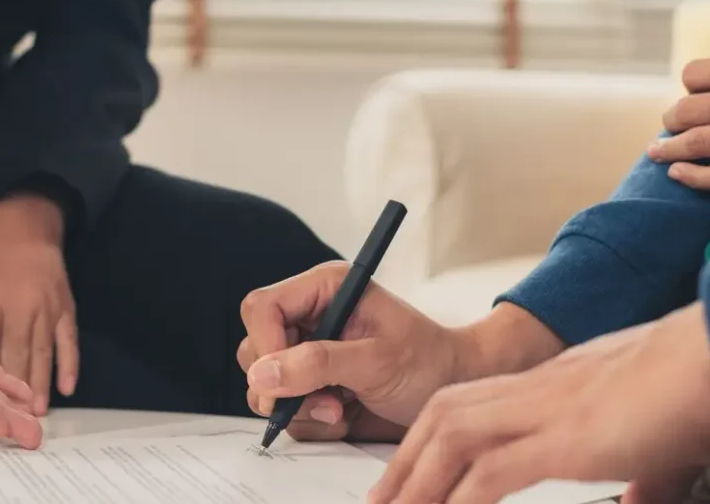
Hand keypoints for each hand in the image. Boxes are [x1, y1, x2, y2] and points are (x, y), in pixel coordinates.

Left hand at [0, 194, 77, 415]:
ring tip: (37, 412)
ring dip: (40, 384)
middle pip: (16, 355)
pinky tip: (67, 386)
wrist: (27, 220)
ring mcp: (47, 306)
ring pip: (43, 351)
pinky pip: (69, 338)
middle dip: (15, 390)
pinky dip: (70, 363)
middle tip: (15, 419)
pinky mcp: (66, 305)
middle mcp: (21, 305)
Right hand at [238, 261, 560, 441]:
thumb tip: (262, 374)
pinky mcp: (312, 383)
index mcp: (325, 290)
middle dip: (284, 384)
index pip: (263, 307)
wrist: (454, 388)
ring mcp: (308, 352)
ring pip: (265, 384)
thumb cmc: (428, 362)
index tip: (281, 378)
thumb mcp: (377, 360)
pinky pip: (286, 408)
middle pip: (255, 348)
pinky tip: (344, 413)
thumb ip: (319, 364)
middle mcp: (311, 318)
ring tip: (341, 409)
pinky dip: (311, 420)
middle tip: (326, 401)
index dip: (265, 343)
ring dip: (299, 406)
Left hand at [370, 303, 709, 503]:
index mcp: (559, 385)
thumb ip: (644, 471)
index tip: (412, 477)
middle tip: (380, 503)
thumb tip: (639, 500)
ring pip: (457, 438)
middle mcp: (544, 389)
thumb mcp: (667, 440)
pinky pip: (497, 471)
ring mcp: (554, 409)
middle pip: (448, 416)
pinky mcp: (573, 436)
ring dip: (417, 482)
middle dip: (406, 462)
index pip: (476, 406)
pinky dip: (462, 499)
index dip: (434, 442)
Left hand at [649, 31, 709, 190]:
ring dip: (670, 149)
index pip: (694, 75)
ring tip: (658, 151)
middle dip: (671, 118)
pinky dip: (695, 178)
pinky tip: (678, 175)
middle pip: (688, 111)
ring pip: (699, 144)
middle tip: (669, 125)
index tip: (695, 92)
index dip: (689, 84)